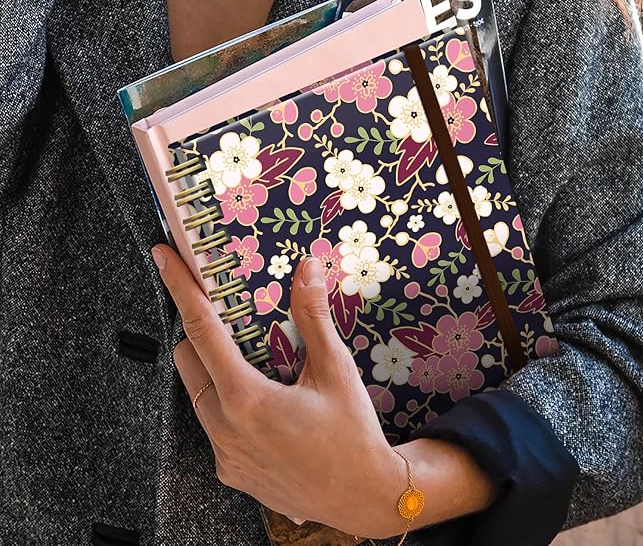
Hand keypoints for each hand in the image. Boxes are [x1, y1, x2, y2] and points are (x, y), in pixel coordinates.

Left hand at [153, 246, 496, 538]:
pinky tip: (264, 404)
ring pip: (199, 395)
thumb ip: (313, 317)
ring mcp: (225, 455)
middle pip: (189, 362)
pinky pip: (213, 426)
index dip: (181, 290)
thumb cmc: (353, 433)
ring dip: (213, 370)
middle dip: (198, 333)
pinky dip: (226, 404)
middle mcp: (225, 428)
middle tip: (227, 318)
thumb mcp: (334, 370)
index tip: (163, 259)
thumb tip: (307, 270)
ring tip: (253, 362)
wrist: (364, 497)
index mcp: (246, 399)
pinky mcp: (232, 472)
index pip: (202, 330)